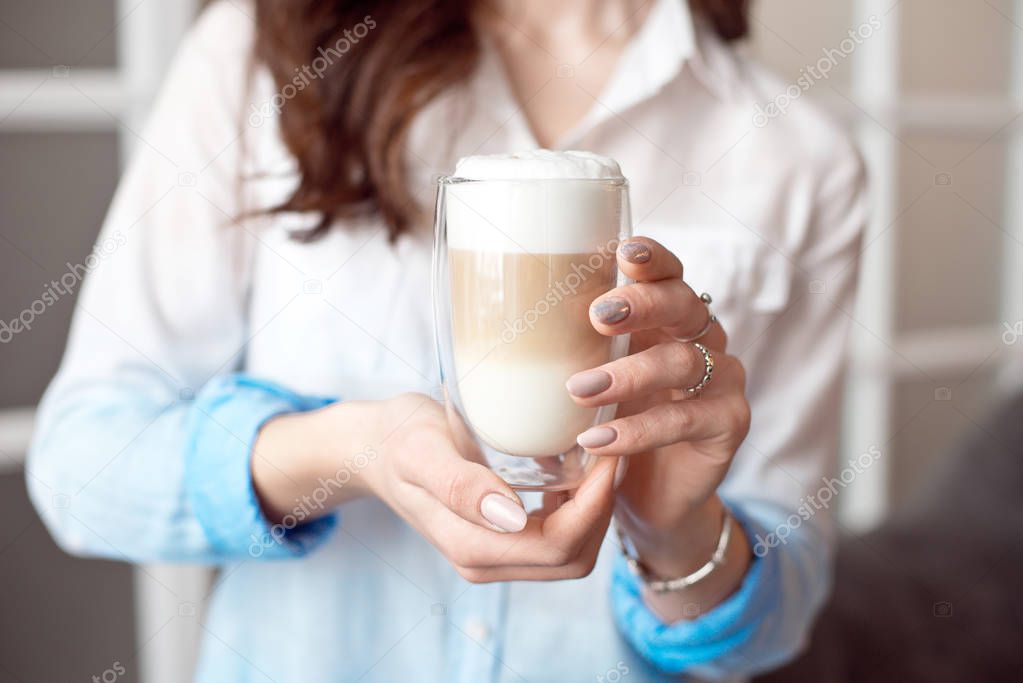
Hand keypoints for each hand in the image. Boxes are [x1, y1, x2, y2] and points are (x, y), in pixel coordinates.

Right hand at [253, 394, 618, 582]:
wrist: (374, 446)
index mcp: (472, 546)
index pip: (561, 544)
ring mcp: (494, 555)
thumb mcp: (424, 451)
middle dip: (604, 508)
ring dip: (596, 509)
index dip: (597, 503)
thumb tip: (511, 518)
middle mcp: (486, 562)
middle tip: (614, 449)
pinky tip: (578, 465)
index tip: (610, 449)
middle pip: (575, 556)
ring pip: (572, 551)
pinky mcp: (501, 539)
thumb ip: (461, 486)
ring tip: (601, 454)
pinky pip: (558, 537)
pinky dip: (580, 507)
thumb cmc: (398, 438)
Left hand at [566, 237, 752, 617]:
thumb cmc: (613, 424)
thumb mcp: (588, 380)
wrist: (648, 497)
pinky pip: (686, 420)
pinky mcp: (728, 425)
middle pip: (684, 305)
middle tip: (598, 317)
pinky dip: (640, 430)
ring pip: (685, 362)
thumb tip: (491, 323)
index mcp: (667, 319)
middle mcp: (702, 340)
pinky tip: (599, 440)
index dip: (653, 259)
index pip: (668, 274)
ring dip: (631, 373)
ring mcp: (722, 381)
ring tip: (580, 390)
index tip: (623, 253)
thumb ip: (566, 351)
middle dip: (643, 304)